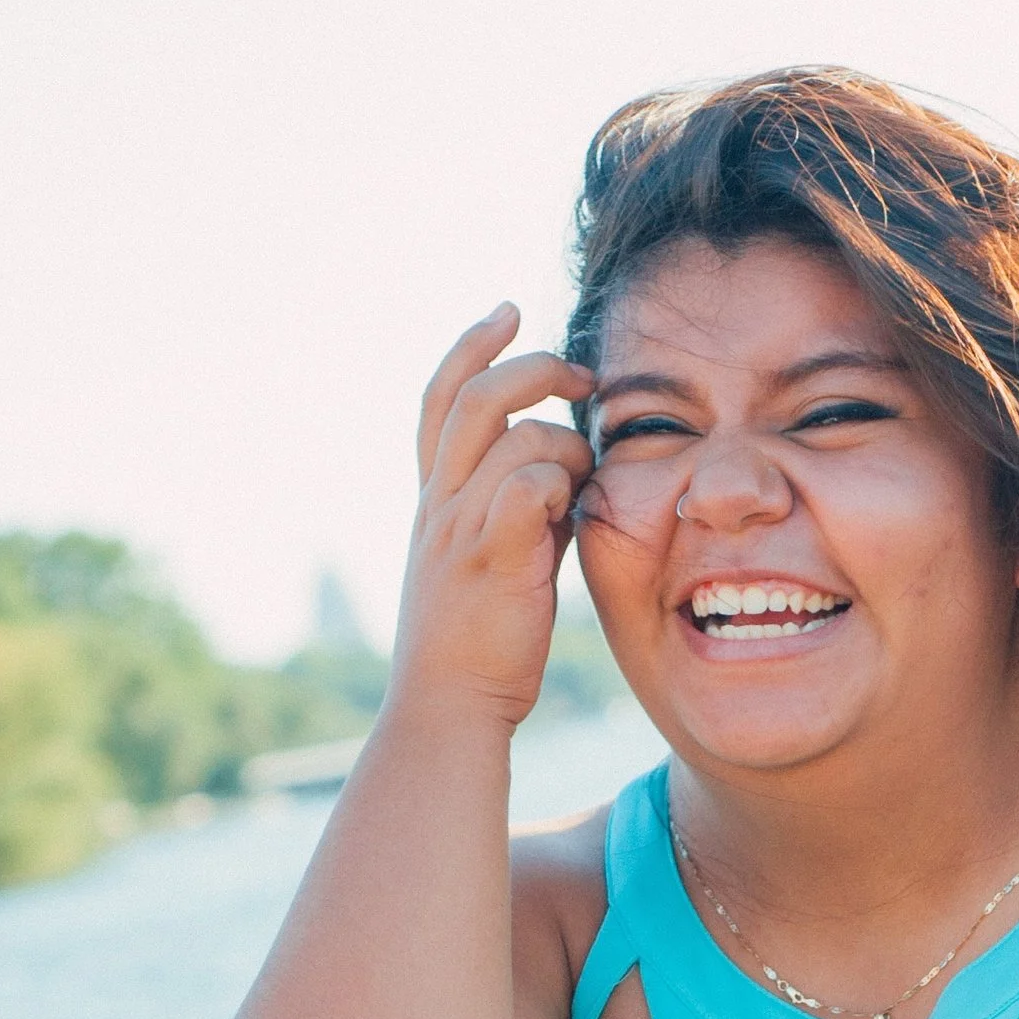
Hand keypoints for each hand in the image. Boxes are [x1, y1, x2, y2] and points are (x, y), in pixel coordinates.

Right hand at [389, 307, 594, 732]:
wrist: (447, 707)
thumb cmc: (477, 644)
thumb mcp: (493, 558)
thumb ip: (522, 508)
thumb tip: (565, 473)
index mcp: (433, 498)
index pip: (440, 398)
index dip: (471, 346)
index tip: (507, 311)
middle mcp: (439, 502)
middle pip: (478, 396)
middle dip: (535, 367)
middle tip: (582, 373)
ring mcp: (462, 527)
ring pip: (514, 436)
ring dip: (563, 443)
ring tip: (584, 479)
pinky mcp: (493, 557)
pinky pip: (528, 486)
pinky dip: (560, 484)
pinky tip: (574, 512)